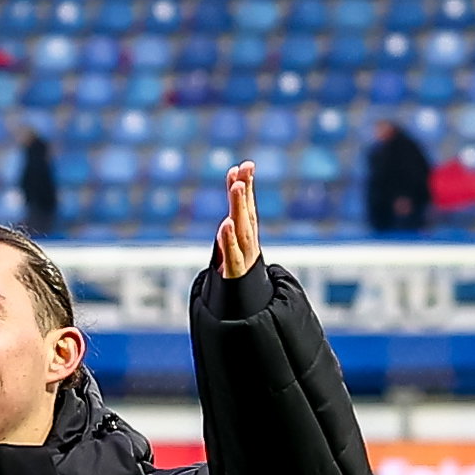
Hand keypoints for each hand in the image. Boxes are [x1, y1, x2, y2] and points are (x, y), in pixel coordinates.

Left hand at [215, 160, 260, 279]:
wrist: (246, 309)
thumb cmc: (239, 273)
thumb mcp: (235, 244)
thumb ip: (235, 218)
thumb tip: (235, 181)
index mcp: (248, 236)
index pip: (248, 207)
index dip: (247, 186)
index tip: (244, 165)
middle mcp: (249, 243)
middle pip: (247, 214)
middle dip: (245, 191)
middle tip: (243, 169)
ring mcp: (244, 258)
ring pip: (242, 229)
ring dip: (240, 207)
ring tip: (236, 186)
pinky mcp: (234, 273)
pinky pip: (232, 255)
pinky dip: (229, 240)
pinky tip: (225, 224)